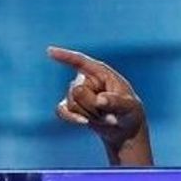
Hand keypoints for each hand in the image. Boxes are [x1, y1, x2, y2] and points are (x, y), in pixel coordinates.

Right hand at [48, 46, 153, 165]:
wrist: (124, 129)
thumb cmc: (130, 112)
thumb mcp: (129, 107)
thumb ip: (116, 102)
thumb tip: (99, 100)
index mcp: (101, 72)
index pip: (80, 62)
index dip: (65, 57)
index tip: (50, 51)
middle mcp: (87, 79)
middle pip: (77, 91)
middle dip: (92, 107)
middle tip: (111, 114)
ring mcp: (77, 93)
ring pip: (72, 104)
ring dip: (89, 115)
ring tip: (106, 118)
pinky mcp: (71, 107)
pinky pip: (61, 111)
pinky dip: (72, 118)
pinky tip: (84, 123)